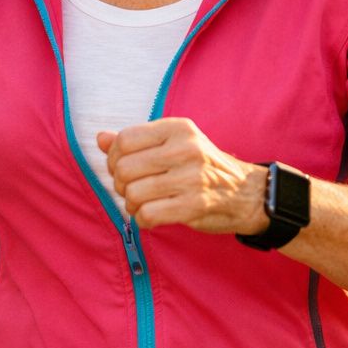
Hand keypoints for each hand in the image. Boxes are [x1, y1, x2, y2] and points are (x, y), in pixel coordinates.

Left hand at [98, 118, 265, 233]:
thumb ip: (136, 141)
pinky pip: (148, 215)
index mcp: (178, 128)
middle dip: (121, 184)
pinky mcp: (194, 205)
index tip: (122, 168)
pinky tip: (152, 216)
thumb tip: (100, 138)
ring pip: (133, 194)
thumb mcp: (174, 144)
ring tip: (142, 203)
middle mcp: (185, 148)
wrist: (247, 193)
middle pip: (124, 168)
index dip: (114, 158)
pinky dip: (143, 219)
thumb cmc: (202, 167)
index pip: (125, 140)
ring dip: (131, 204)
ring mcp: (191, 177)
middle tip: (132, 189)